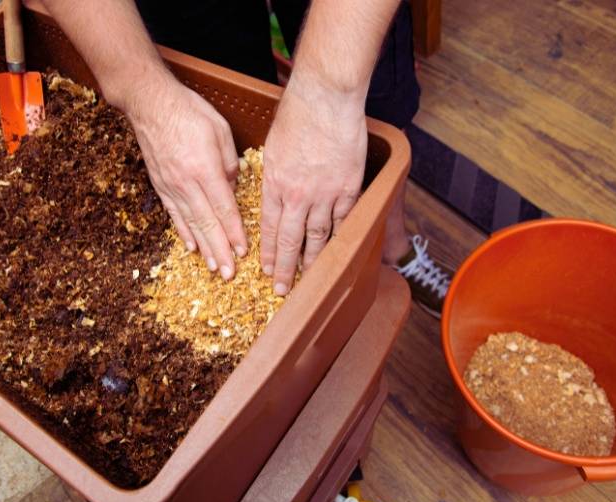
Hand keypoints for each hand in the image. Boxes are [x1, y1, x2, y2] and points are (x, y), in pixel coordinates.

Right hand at [123, 70, 246, 278]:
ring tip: (214, 268)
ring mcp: (171, 186)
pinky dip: (184, 232)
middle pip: (208, 224)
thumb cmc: (189, 111)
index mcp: (204, 169)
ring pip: (191, 224)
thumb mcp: (220, 130)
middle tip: (230, 274)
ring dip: (204, 249)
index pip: (224, 209)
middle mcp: (186, 182)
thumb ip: (229, 162)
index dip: (235, 233)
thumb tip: (233, 188)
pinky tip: (191, 248)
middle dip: (220, 251)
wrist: (149, 103)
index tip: (244, 252)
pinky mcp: (160, 185)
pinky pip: (174, 214)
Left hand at [261, 73, 367, 294]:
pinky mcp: (349, 188)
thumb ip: (273, 174)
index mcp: (275, 184)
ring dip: (312, 261)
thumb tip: (275, 194)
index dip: (269, 253)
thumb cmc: (297, 114)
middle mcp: (297, 195)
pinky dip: (339, 238)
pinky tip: (336, 252)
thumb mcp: (273, 147)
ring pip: (318, 237)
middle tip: (282, 290)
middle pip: (291, 240)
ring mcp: (325, 194)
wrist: (325, 97)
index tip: (267, 270)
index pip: (269, 228)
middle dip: (285, 268)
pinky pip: (343, 221)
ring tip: (309, 278)